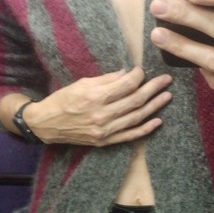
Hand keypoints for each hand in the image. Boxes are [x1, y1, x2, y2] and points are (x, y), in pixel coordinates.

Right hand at [23, 67, 171, 145]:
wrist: (46, 124)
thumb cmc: (63, 100)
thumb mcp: (82, 83)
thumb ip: (106, 80)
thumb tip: (127, 74)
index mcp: (94, 97)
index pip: (125, 85)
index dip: (138, 76)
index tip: (142, 71)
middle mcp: (101, 115)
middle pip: (135, 101)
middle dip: (153, 89)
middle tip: (166, 80)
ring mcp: (104, 131)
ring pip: (136, 117)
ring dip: (154, 106)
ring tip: (166, 96)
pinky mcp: (105, 141)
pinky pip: (130, 135)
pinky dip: (145, 129)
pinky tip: (158, 120)